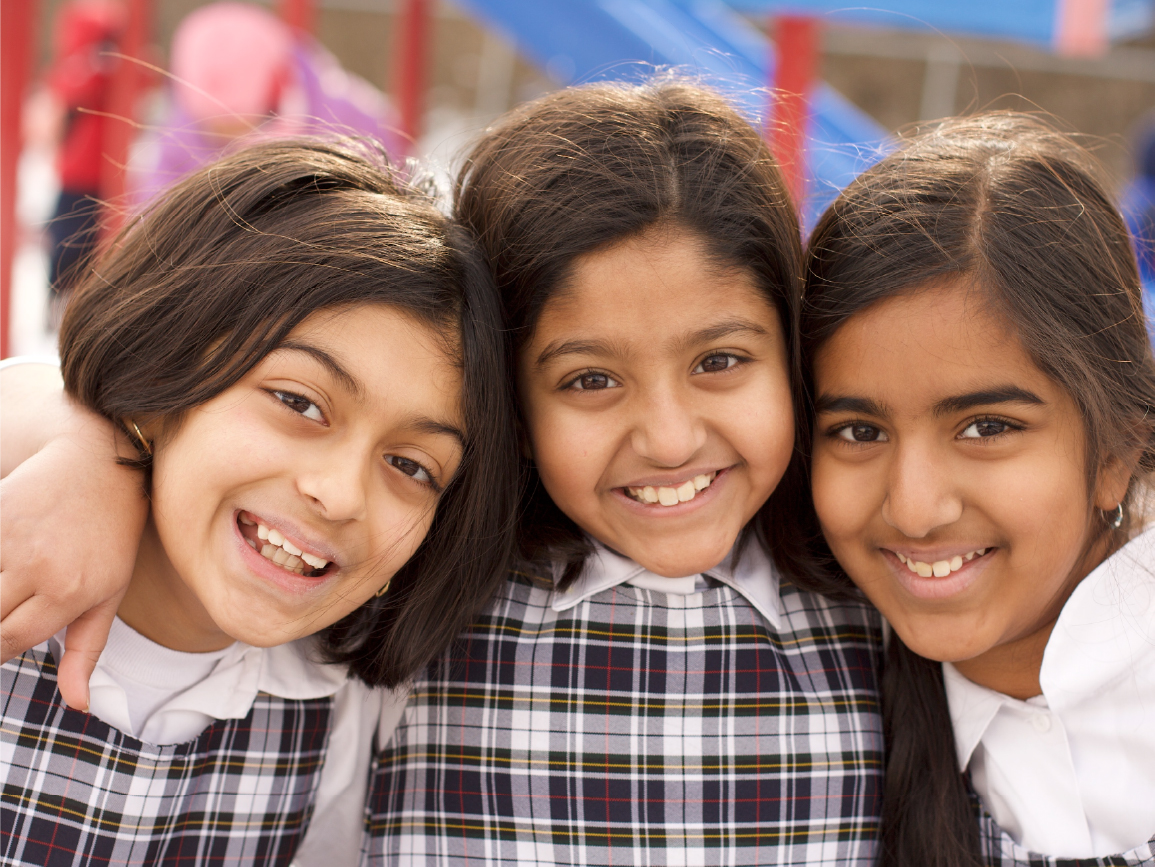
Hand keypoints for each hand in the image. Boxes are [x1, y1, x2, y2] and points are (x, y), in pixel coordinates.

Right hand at [1, 398, 146, 709]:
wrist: (98, 463)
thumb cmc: (110, 535)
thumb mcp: (110, 592)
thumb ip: (86, 649)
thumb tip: (77, 705)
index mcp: (70, 594)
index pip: (8, 643)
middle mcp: (39, 570)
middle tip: (7, 608)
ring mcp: (12, 541)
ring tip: (10, 588)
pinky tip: (4, 566)